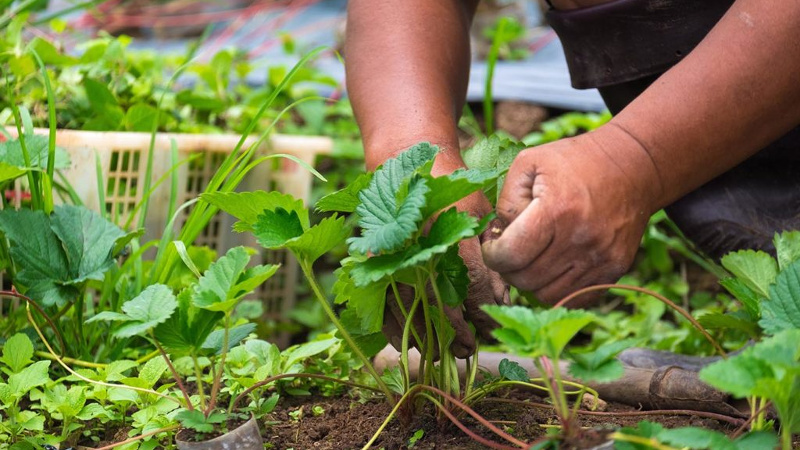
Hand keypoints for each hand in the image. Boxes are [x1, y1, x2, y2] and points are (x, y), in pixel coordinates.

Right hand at [382, 191, 508, 358]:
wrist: (402, 159)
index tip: (490, 328)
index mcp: (450, 227)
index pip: (472, 282)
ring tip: (444, 354)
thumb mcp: (479, 211)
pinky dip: (393, 328)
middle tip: (469, 349)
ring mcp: (391, 252)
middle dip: (456, 333)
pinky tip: (407, 343)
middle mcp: (418, 243)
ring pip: (408, 308)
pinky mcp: (371, 259)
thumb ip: (491, 254)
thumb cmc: (449, 185)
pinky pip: (380, 302)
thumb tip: (501, 299)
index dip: (483, 312)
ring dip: (427, 337)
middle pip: (438, 302)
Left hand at [482, 126, 659, 304]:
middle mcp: (581, 238)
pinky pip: (574, 297)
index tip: (492, 246)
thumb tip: (500, 236)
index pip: (511, 255)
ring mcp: (601, 257)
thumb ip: (506, 200)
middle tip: (510, 252)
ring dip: (531, 282)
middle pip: (526, 279)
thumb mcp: (529, 163)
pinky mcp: (615, 269)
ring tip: (530, 259)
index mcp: (557, 210)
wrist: (633, 166)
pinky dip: (557, 289)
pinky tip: (552, 267)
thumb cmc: (574, 161)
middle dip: (509, 269)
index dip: (492, 255)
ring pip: (547, 295)